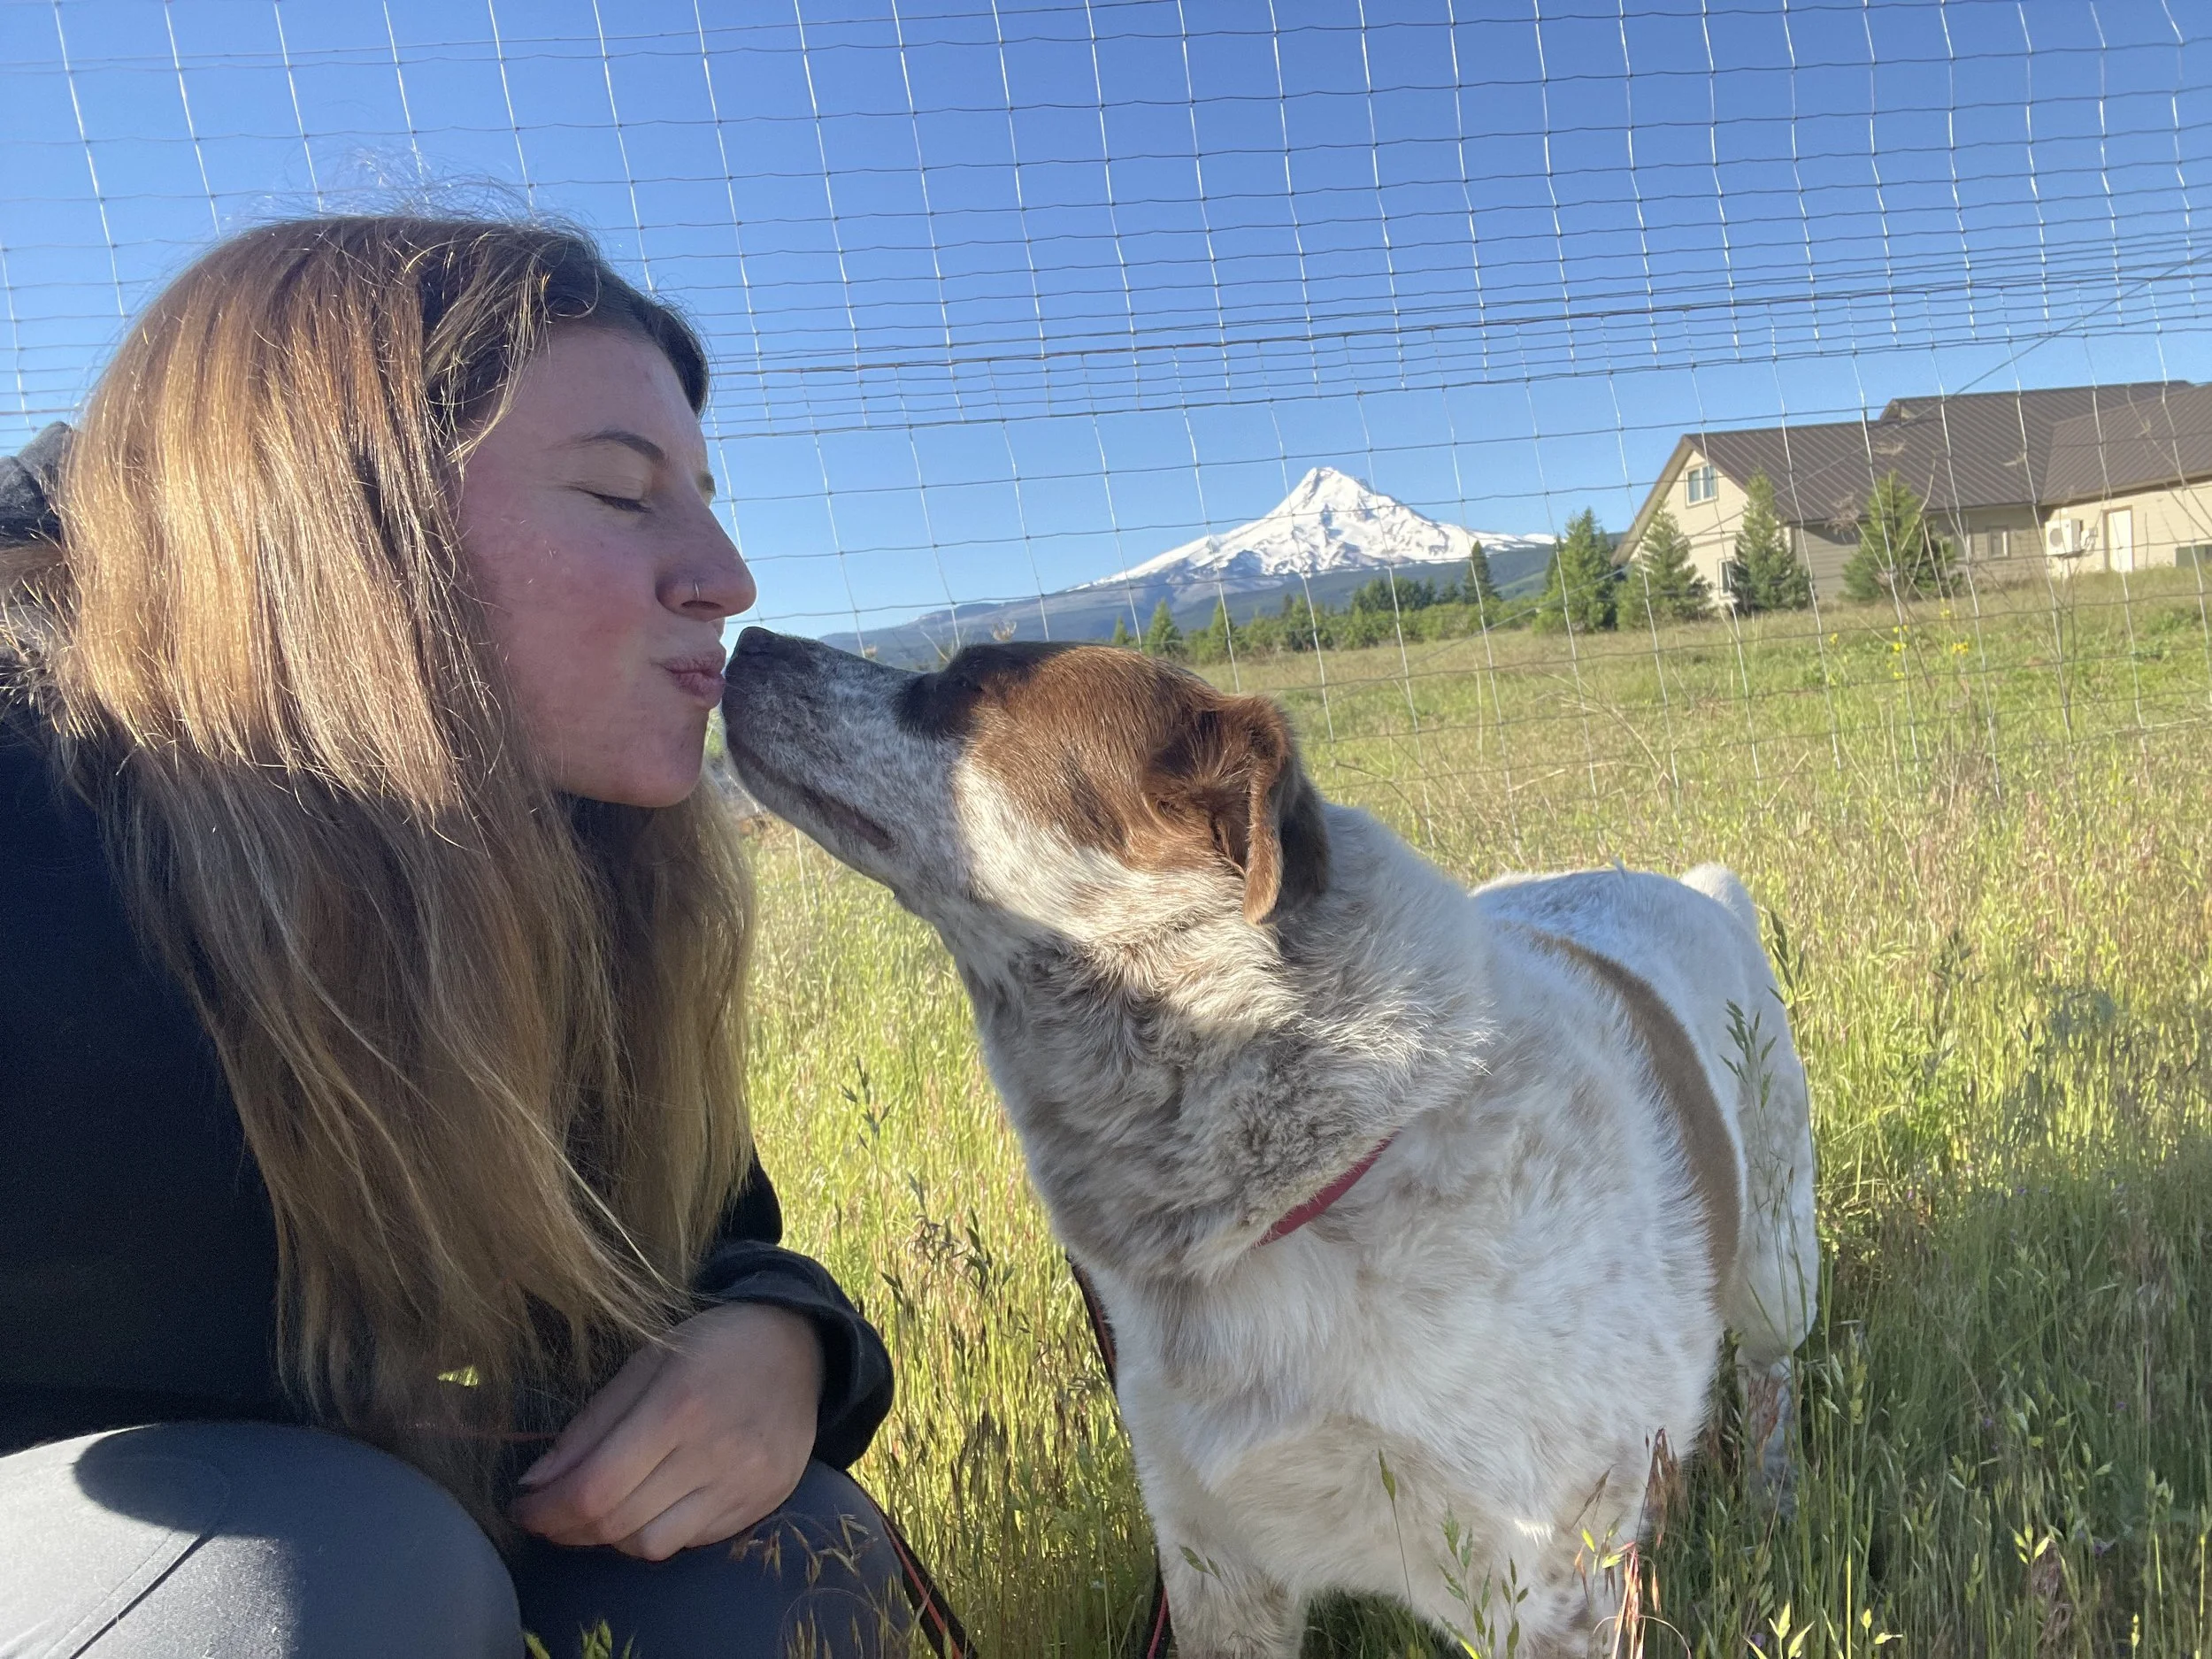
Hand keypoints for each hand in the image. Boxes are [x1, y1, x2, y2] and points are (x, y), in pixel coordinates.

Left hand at [510, 1301, 823, 1559]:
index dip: (546, 1510)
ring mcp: (743, 1483)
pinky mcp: (763, 1502)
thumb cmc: (712, 1345)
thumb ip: (591, 1424)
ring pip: (652, 1546)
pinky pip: (692, 1541)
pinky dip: (658, 1530)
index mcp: (678, 1405)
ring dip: (611, 1537)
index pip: (595, 1487)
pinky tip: (653, 1502)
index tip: (523, 1506)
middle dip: (566, 1528)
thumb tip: (537, 1482)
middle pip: (617, 1524)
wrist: (800, 1348)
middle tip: (547, 1513)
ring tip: (604, 1508)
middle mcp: (714, 1452)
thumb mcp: (645, 1361)